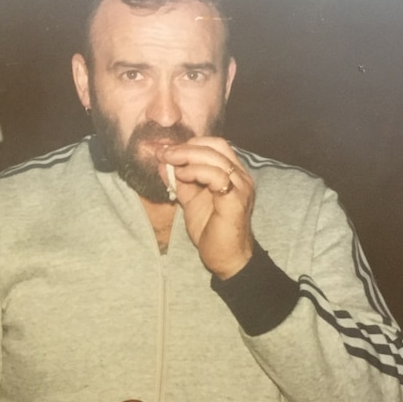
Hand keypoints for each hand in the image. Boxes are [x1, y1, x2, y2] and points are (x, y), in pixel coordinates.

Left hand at [157, 137, 254, 278]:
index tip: (164, 150)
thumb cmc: (211, 229)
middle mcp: (240, 176)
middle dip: (185, 146)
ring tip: (169, 161)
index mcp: (232, 173)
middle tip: (163, 152)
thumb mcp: (190, 200)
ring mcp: (240, 187)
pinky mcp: (236, 200)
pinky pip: (217, 176)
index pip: (213, 145)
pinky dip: (196, 171)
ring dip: (187, 156)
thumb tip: (162, 162)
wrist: (226, 258)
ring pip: (215, 157)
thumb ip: (179, 181)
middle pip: (215, 145)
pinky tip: (182, 176)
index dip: (188, 143)